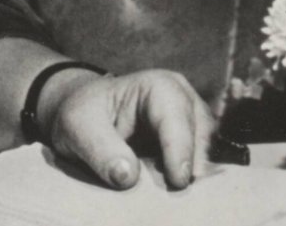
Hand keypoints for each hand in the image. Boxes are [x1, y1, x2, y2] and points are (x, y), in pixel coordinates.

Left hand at [41, 68, 213, 190]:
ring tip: (177, 199)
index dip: (180, 148)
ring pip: (207, 153)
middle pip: (201, 135)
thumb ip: (101, 149)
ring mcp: (191, 123)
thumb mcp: (78, 127)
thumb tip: (128, 176)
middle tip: (181, 197)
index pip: (176, 116)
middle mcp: (182, 100)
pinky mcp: (191, 146)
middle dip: (192, 164)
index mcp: (157, 86)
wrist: (85, 118)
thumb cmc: (83, 116)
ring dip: (194, 175)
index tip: (177, 180)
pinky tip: (176, 196)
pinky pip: (201, 165)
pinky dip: (191, 181)